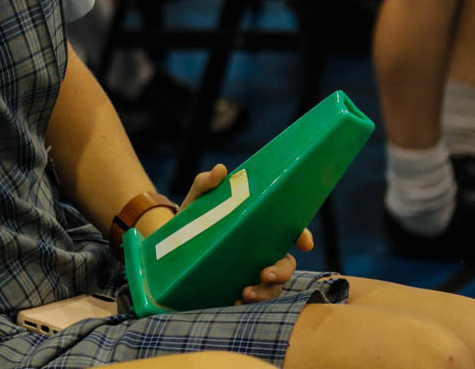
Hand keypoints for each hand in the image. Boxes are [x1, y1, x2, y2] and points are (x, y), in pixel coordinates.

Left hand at [175, 165, 313, 304]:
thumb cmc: (193, 217)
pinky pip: (251, 301)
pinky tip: (234, 301)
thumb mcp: (197, 200)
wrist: (168, 244)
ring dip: (264, 292)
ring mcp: (251, 273)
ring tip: (245, 294)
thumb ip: (206, 183)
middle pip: (286, 265)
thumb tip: (220, 170)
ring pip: (272, 287)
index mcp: (258, 229)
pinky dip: (247, 303)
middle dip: (281, 272)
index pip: (289, 232)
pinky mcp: (237, 289)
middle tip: (265, 273)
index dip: (302, 235)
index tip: (305, 242)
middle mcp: (261, 253)